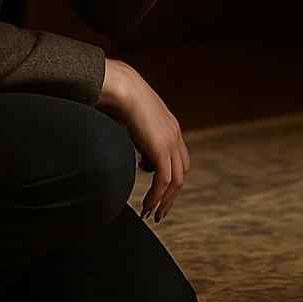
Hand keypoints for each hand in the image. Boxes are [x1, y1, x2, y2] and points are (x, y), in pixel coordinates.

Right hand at [96, 58, 188, 222]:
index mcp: (171, 129)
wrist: (123, 86)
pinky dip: (156, 196)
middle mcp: (175, 136)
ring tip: (151, 214)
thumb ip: (137, 137)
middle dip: (170, 196)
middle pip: (181, 173)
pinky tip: (146, 206)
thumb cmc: (121, 99)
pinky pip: (164, 180)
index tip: (158, 195)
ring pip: (175, 181)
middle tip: (158, 212)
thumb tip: (132, 153)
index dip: (170, 180)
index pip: (178, 161)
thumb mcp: (133, 122)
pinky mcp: (161, 148)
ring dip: (164, 201)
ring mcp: (171, 142)